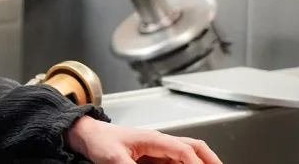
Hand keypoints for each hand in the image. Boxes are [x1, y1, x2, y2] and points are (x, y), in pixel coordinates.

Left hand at [65, 116, 223, 163]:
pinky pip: (176, 163)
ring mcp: (158, 151)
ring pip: (188, 156)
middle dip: (211, 160)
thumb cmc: (99, 141)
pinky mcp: (154, 159)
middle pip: (195, 147)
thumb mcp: (114, 159)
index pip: (185, 150)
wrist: (87, 136)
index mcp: (154, 139)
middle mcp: (160, 143)